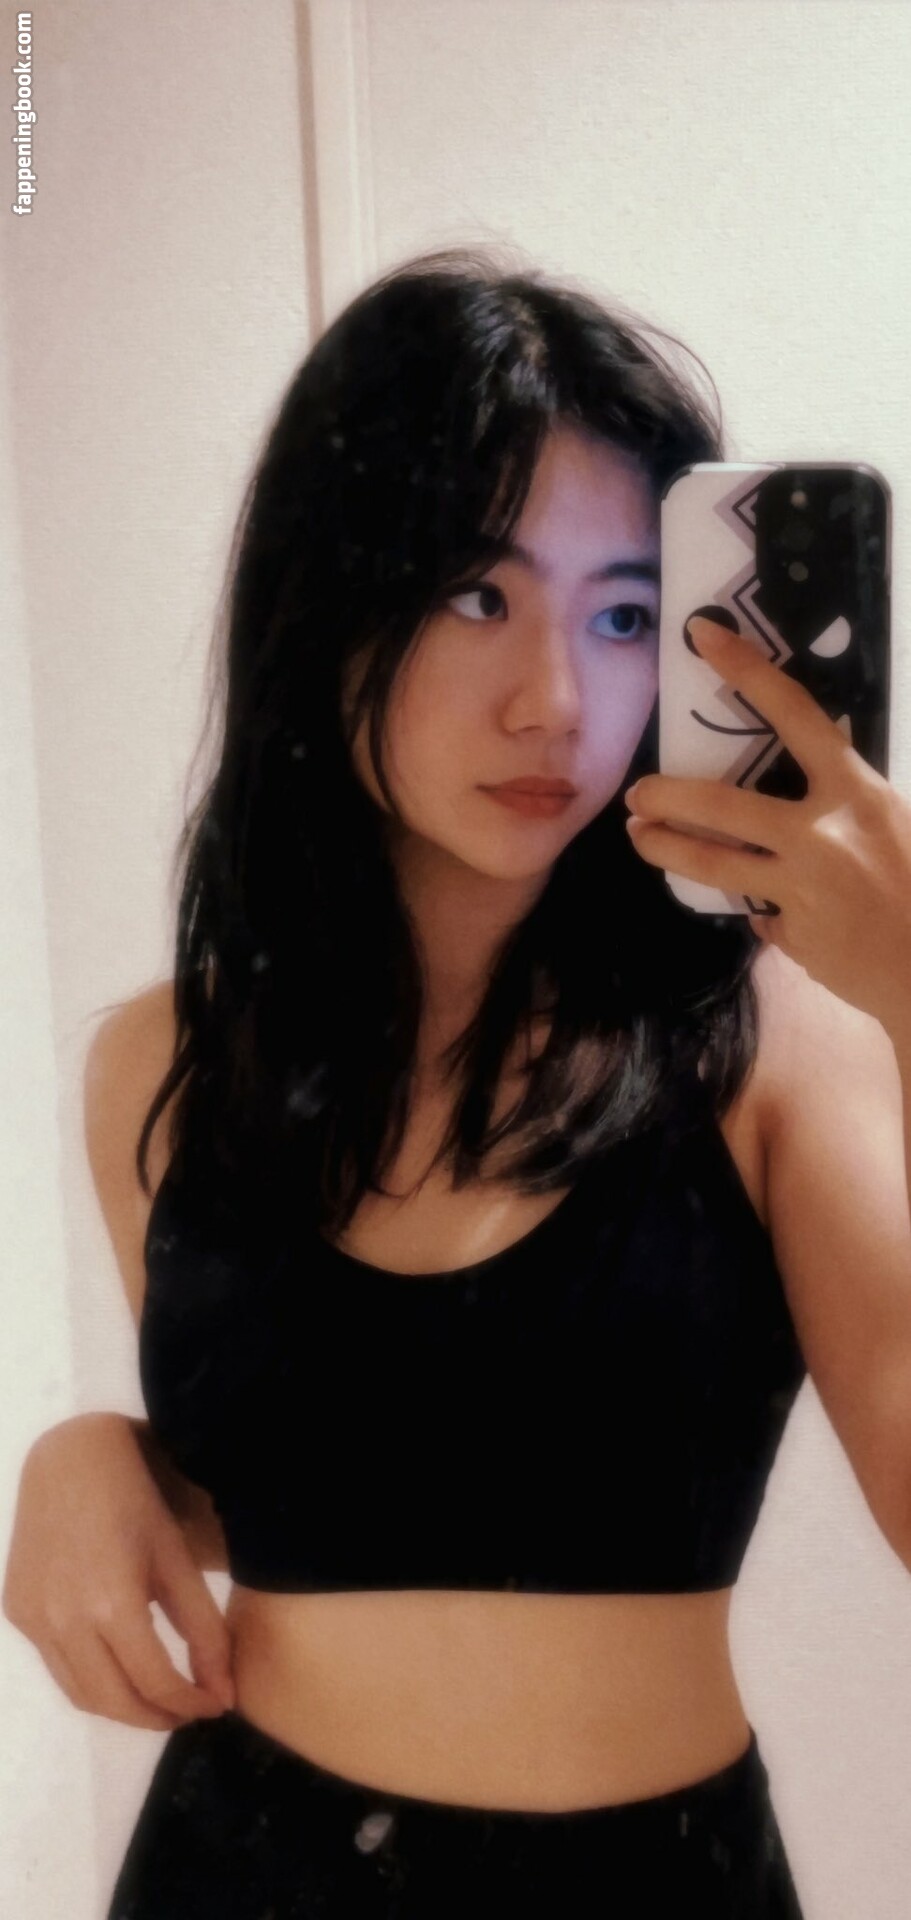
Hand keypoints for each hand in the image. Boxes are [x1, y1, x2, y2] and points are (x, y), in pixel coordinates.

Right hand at [2, 1412, 234, 1730]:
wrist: (69, 1460)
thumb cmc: (136, 1500)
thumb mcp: (178, 1560)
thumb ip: (204, 1631)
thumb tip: (223, 1695)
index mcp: (112, 1605)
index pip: (154, 1683)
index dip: (190, 1704)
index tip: (215, 1705)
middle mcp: (65, 1621)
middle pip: (113, 1701)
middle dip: (156, 1717)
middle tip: (188, 1711)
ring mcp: (34, 1619)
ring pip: (79, 1693)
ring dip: (121, 1707)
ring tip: (157, 1698)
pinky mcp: (18, 1612)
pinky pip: (56, 1665)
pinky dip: (89, 1679)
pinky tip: (116, 1664)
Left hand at [623, 615, 910, 1030]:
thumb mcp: (895, 821)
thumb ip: (847, 804)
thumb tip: (806, 802)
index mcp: (856, 792)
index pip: (794, 714)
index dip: (747, 670)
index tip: (702, 635)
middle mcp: (822, 836)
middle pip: (721, 806)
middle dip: (666, 797)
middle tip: (635, 794)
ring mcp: (802, 890)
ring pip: (714, 865)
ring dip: (667, 849)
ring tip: (640, 839)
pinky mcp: (793, 936)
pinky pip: (764, 916)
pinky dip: (769, 914)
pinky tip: (779, 916)